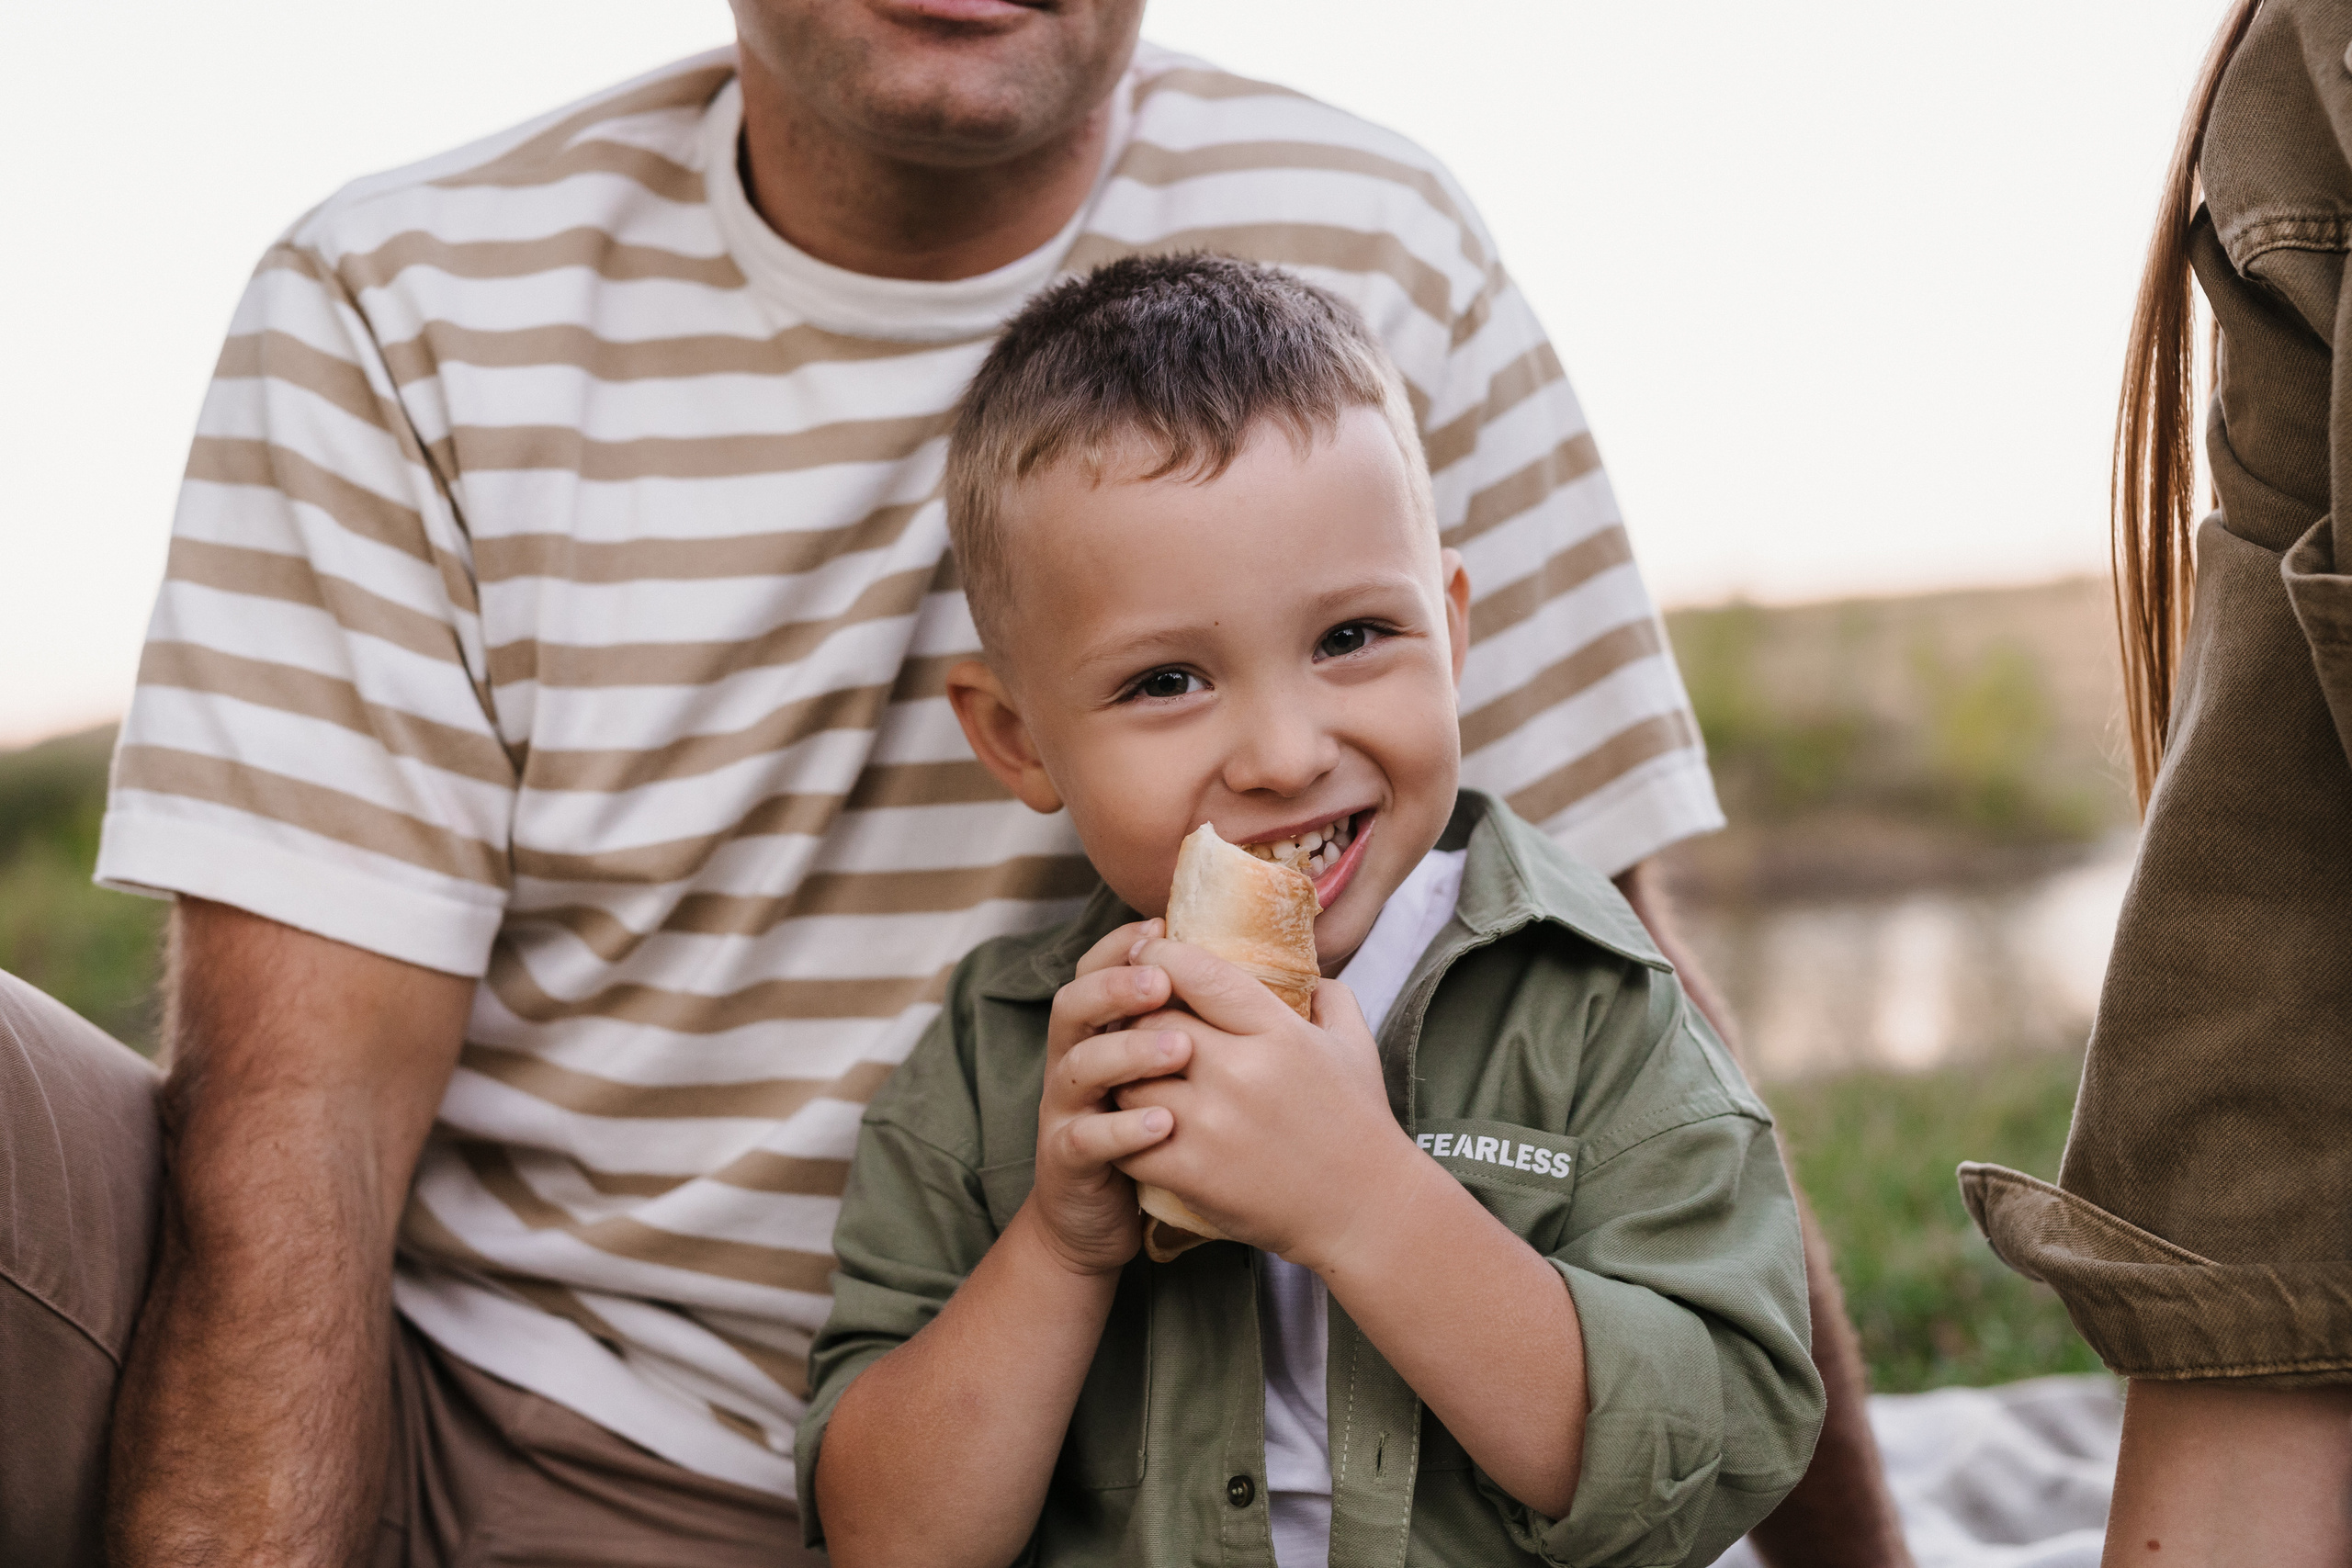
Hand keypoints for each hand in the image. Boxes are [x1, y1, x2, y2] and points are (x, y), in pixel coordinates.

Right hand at [1028, 919, 1192, 1275]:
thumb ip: (1208, 1024)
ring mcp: (1068, 1110)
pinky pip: (1086, 1139)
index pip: (1100, 969)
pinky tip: (1163, 1123)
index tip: (1160, 926)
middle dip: (1116, 987)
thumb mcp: (1179, 1075)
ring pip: (1079, 1066)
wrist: (1105, 1217)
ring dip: (1126, 1052)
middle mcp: (1076, 1061)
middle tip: (1162, 981)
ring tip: (1179, 1049)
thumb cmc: (1159, 1135)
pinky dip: (1121, 1128)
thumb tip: (1290, 983)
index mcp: (1104, 1031)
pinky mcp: (1069, 1161)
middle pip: (1075, 1005)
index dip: (1122, 945)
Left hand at [1111, 936, 1421, 1268]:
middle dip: (1137, 1014)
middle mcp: (1241, 1072)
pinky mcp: (1191, 1171)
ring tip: (1132, 1072)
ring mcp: (1212, 1123)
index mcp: (1279, 1033)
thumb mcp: (1354, 1046)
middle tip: (1133, 1019)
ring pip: (1131, 1075)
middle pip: (1153, 1020)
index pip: (1199, 973)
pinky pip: (1127, 1134)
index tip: (1148, 951)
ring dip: (1126, 1072)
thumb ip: (1328, 996)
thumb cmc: (1359, 1124)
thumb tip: (1301, 970)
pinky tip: (1131, 1122)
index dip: (1161, 954)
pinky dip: (1122, 1125)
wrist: (1365, 1212)